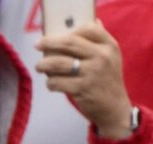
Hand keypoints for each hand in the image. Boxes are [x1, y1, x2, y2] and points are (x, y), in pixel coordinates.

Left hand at [33, 19, 133, 139]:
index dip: (70, 30)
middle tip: (37, 45)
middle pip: (70, 42)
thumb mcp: (110, 57)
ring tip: (39, 66)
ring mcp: (93, 73)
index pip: (89, 29)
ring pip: (60, 63)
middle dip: (49, 43)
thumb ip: (97, 42)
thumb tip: (80, 26)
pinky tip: (50, 83)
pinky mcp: (83, 89)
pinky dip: (50, 83)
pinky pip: (58, 82)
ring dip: (44, 64)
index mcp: (109, 46)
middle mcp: (102, 57)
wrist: (114, 108)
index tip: (57, 35)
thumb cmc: (107, 80)